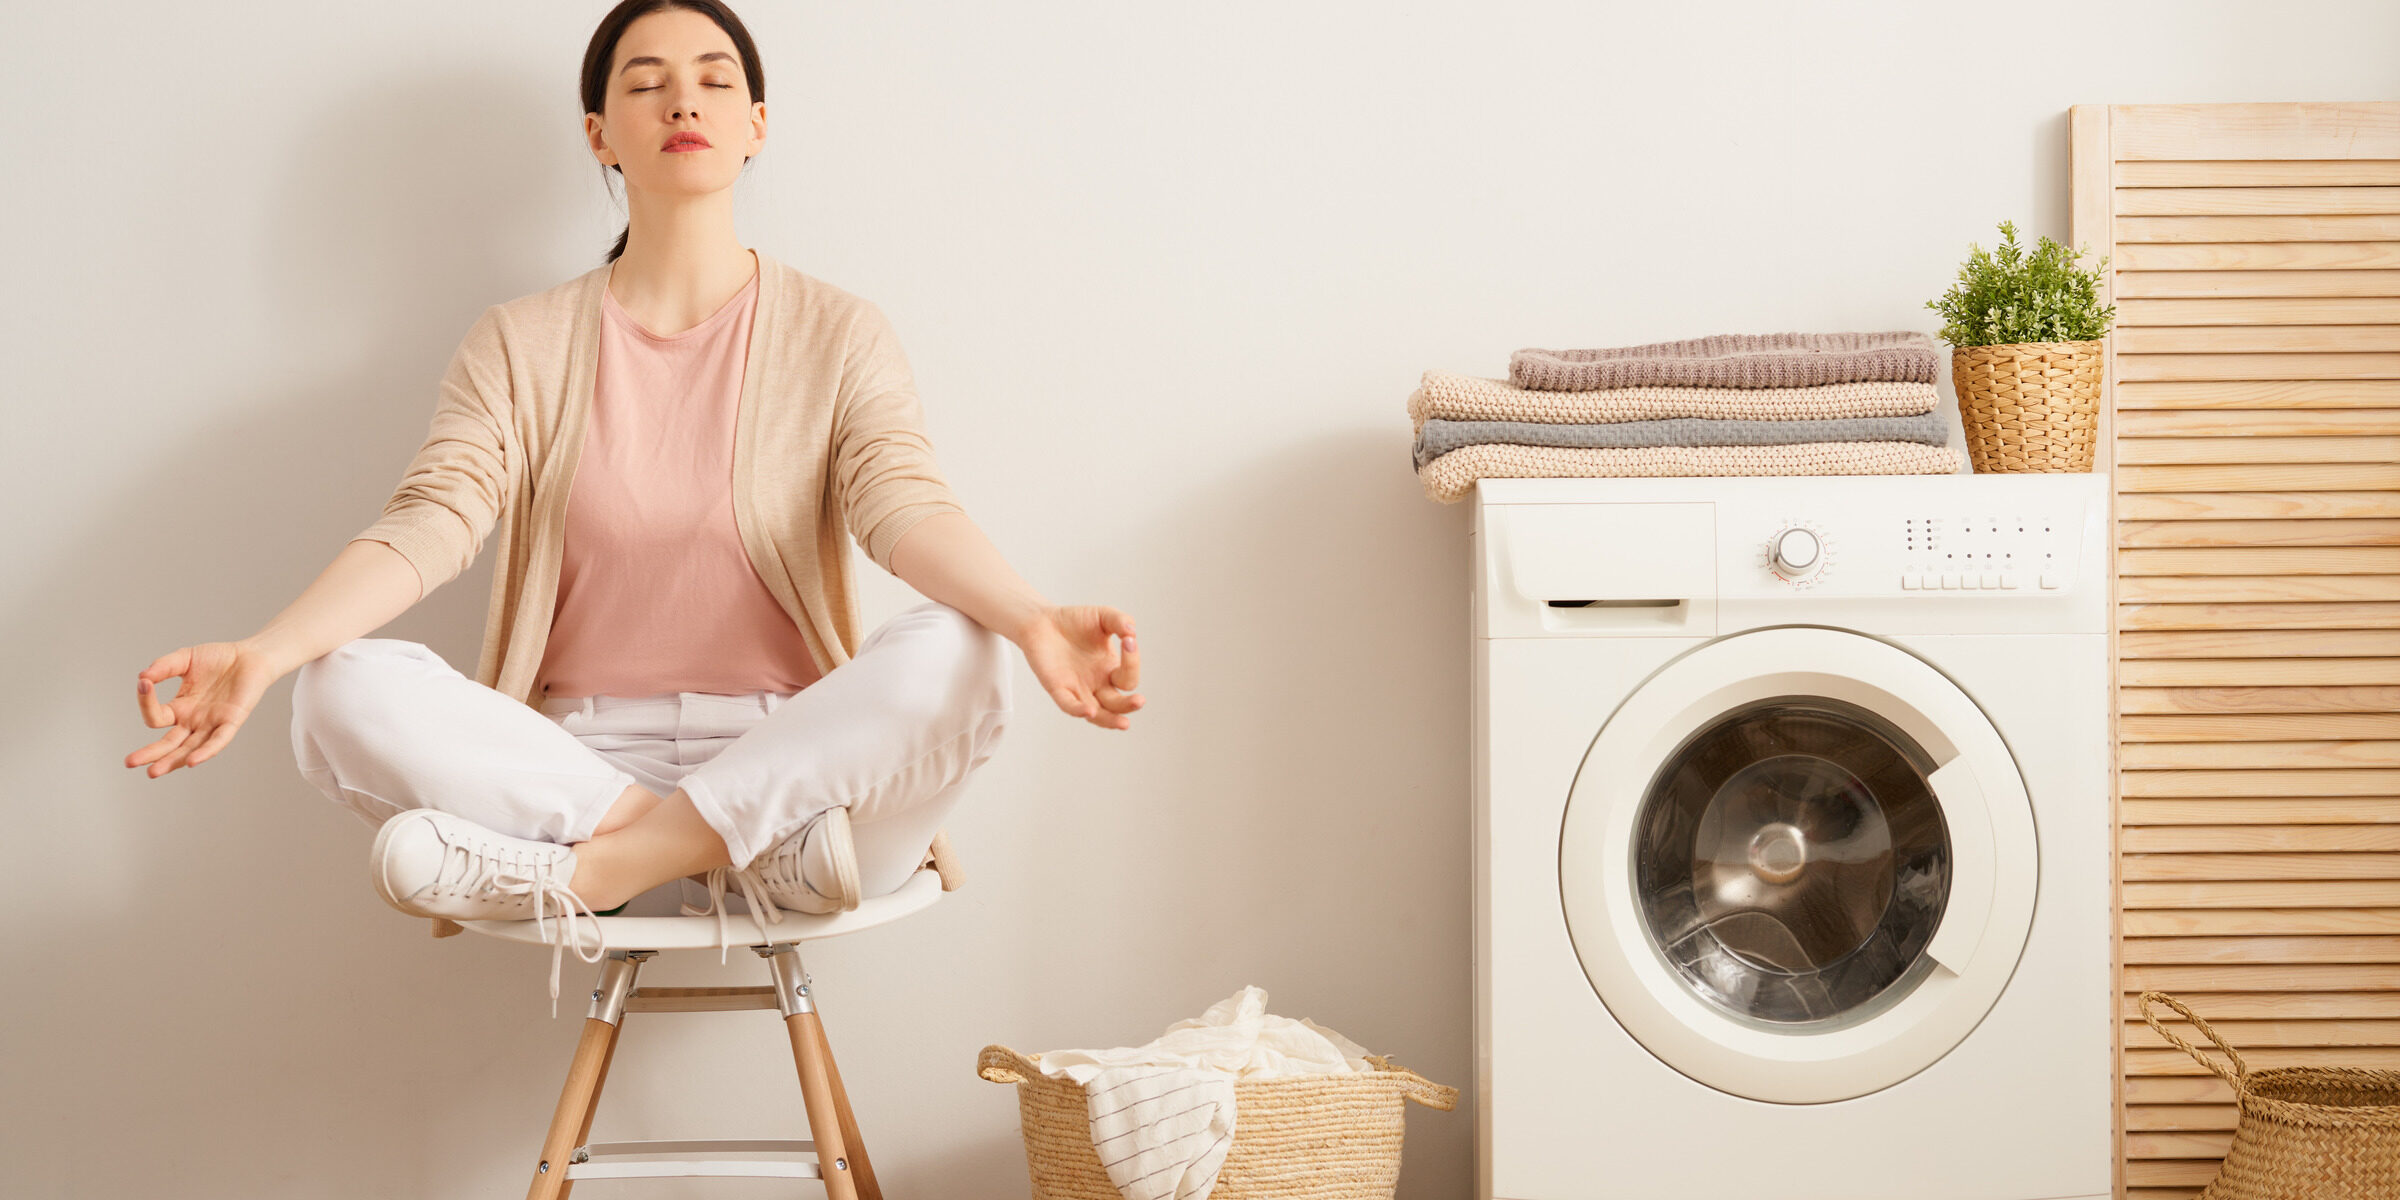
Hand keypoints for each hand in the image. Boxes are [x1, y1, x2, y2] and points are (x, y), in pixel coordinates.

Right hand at [128, 640, 279, 777]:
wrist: (251, 655)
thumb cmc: (218, 658)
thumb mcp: (184, 659)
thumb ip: (163, 666)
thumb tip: (142, 677)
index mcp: (180, 708)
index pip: (156, 716)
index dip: (146, 702)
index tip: (144, 684)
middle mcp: (194, 721)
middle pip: (169, 744)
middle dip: (150, 754)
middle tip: (129, 762)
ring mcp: (212, 723)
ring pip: (190, 748)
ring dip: (172, 760)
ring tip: (153, 772)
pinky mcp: (232, 721)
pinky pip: (218, 740)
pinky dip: (206, 751)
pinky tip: (192, 761)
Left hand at [1013, 604, 1141, 730]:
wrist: (1041, 621)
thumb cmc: (1074, 621)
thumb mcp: (1103, 616)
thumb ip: (1120, 620)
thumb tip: (1132, 632)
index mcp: (1110, 669)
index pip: (1128, 677)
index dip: (1132, 662)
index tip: (1128, 640)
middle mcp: (1097, 684)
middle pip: (1117, 704)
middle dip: (1129, 705)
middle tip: (1139, 701)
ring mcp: (1077, 689)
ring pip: (1098, 714)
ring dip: (1110, 720)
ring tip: (1124, 724)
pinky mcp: (1058, 688)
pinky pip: (1069, 705)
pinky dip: (1079, 710)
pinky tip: (1090, 711)